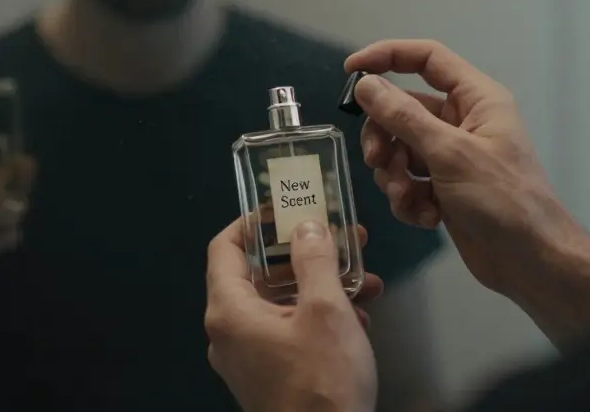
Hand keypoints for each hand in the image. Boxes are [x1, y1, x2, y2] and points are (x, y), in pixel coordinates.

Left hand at [205, 220, 382, 411]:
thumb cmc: (322, 381)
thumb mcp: (326, 310)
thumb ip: (314, 259)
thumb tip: (306, 225)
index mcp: (229, 311)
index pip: (224, 247)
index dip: (252, 221)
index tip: (286, 207)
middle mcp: (229, 332)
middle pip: (259, 274)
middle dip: (304, 253)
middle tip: (341, 237)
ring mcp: (247, 358)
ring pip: (281, 304)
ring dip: (321, 286)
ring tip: (365, 279)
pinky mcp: (269, 377)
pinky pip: (288, 331)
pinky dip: (318, 317)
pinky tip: (360, 317)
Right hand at [346, 39, 584, 298]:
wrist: (532, 262)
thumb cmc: (502, 199)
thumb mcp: (450, 154)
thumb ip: (404, 117)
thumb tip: (366, 85)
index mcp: (476, 99)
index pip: (426, 58)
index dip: (387, 56)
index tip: (350, 71)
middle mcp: (463, 121)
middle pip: (403, 109)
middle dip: (385, 136)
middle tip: (377, 161)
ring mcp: (452, 157)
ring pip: (401, 149)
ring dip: (396, 175)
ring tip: (408, 198)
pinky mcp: (444, 189)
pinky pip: (409, 181)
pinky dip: (409, 199)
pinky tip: (425, 218)